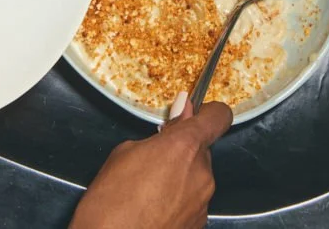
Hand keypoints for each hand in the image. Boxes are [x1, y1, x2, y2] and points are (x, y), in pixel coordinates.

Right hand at [70, 96, 232, 228]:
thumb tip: (180, 116)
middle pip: (201, 150)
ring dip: (180, 177)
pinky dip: (178, 200)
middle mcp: (202, 174)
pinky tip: (154, 208)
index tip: (196, 113)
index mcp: (185, 147)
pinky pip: (193, 202)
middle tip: (154, 160)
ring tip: (148, 190)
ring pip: (196, 177)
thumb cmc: (110, 203)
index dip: (209, 112)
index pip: (218, 117)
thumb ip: (162, 132)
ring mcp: (203, 204)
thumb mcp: (125, 152)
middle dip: (182, 151)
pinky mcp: (198, 225)